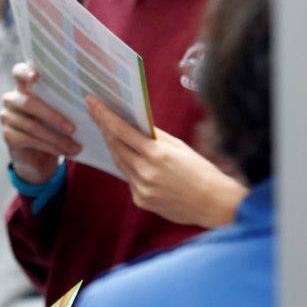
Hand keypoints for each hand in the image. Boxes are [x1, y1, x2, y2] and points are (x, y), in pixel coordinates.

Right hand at [0, 62, 81, 184]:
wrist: (38, 156)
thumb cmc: (54, 126)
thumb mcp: (59, 110)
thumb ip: (64, 99)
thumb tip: (92, 97)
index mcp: (24, 86)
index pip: (19, 72)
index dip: (26, 72)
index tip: (37, 76)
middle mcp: (12, 98)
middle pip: (29, 103)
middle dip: (53, 116)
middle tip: (73, 128)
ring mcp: (7, 117)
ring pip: (32, 126)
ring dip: (56, 138)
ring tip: (76, 146)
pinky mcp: (8, 136)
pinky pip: (29, 140)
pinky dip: (50, 147)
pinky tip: (65, 152)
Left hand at [86, 96, 245, 227]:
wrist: (214, 204)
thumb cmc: (200, 170)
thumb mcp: (179, 146)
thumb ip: (154, 136)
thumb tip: (133, 122)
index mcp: (157, 154)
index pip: (122, 131)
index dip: (104, 115)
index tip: (92, 102)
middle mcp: (146, 172)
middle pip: (115, 146)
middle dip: (104, 128)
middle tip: (94, 113)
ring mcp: (142, 189)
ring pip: (119, 162)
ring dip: (113, 146)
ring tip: (107, 131)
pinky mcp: (141, 200)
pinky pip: (129, 179)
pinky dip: (128, 167)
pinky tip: (128, 157)